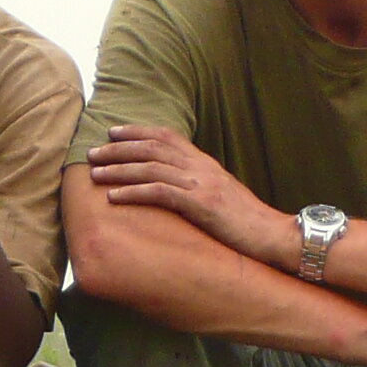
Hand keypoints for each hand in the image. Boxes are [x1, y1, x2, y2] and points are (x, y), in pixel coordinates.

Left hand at [87, 125, 297, 268]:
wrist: (273, 236)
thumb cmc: (245, 222)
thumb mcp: (220, 195)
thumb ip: (197, 185)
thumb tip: (172, 187)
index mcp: (205, 163)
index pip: (168, 136)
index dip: (138, 131)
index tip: (113, 132)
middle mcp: (201, 167)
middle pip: (153, 148)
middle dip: (119, 149)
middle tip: (93, 152)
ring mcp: (201, 184)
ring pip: (151, 168)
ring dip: (119, 170)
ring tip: (94, 174)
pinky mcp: (201, 204)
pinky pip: (160, 193)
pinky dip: (133, 193)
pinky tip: (113, 197)